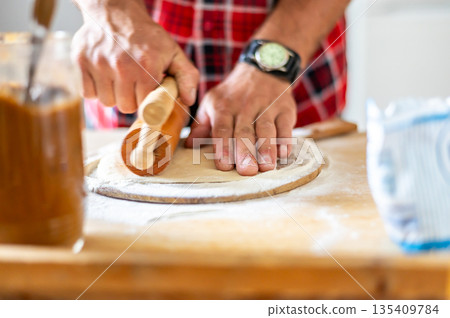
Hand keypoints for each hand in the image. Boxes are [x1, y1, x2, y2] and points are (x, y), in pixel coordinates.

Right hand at [71, 0, 198, 112]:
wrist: (115, 12)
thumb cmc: (146, 36)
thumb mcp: (173, 52)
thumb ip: (186, 76)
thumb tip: (189, 100)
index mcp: (147, 66)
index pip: (146, 107)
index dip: (148, 103)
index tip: (148, 95)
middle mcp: (122, 66)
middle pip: (125, 107)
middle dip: (131, 100)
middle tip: (134, 85)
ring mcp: (99, 64)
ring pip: (106, 102)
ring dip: (113, 95)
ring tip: (119, 79)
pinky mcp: (82, 62)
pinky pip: (88, 94)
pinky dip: (95, 89)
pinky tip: (105, 77)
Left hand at [185, 63, 296, 175]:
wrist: (262, 69)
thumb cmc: (233, 93)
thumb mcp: (213, 102)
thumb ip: (202, 126)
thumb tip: (189, 146)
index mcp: (223, 106)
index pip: (222, 128)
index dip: (223, 147)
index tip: (224, 165)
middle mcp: (244, 106)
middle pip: (244, 131)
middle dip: (245, 151)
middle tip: (246, 171)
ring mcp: (267, 107)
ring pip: (266, 129)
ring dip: (267, 148)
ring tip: (266, 166)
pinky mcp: (285, 109)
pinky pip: (285, 125)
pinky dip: (285, 140)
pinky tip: (284, 154)